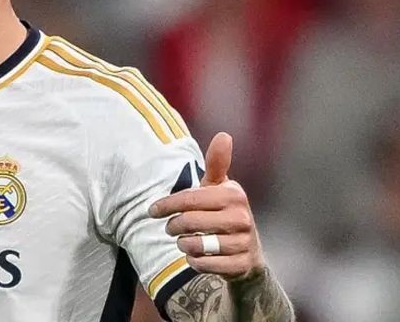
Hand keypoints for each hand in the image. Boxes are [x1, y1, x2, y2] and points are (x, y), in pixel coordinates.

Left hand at [148, 132, 265, 279]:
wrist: (248, 252)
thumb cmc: (224, 212)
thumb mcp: (219, 187)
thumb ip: (217, 163)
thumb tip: (223, 135)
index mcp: (232, 194)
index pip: (189, 199)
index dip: (166, 205)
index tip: (151, 211)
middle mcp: (241, 217)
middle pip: (189, 222)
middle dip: (172, 226)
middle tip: (169, 228)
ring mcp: (243, 242)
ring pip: (195, 245)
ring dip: (183, 244)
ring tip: (183, 241)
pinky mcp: (241, 265)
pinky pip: (205, 264)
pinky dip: (194, 261)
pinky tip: (195, 256)